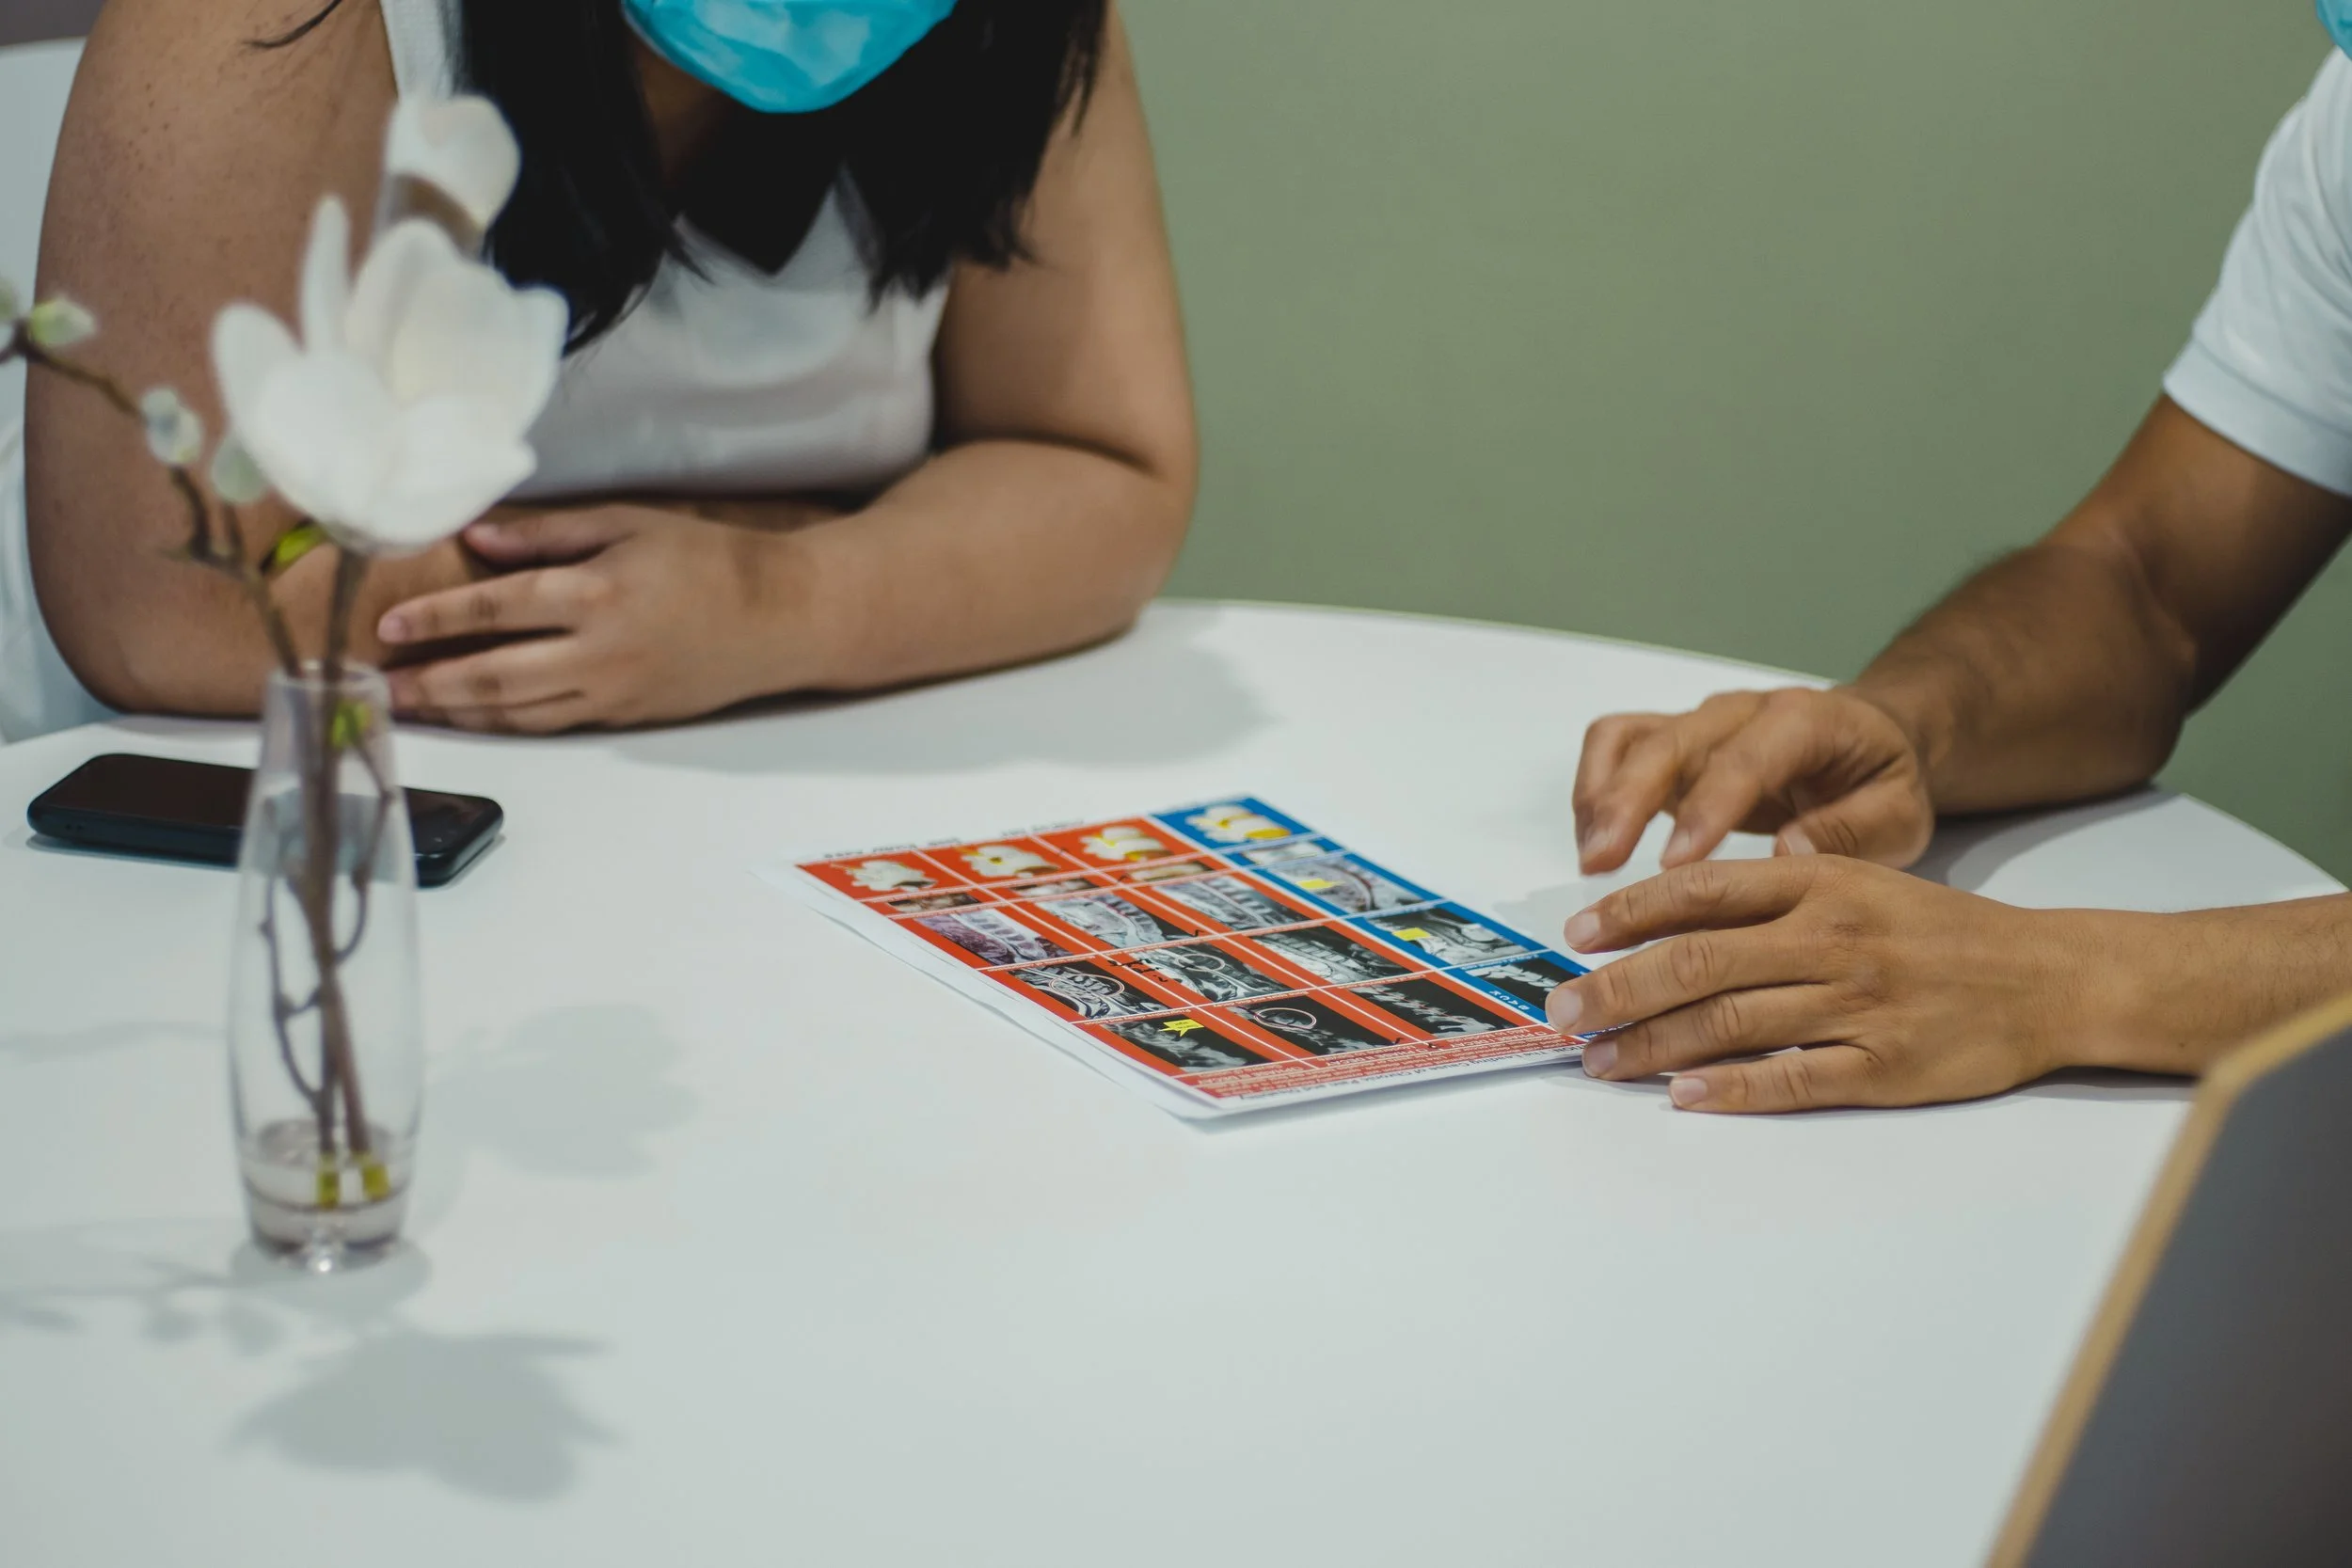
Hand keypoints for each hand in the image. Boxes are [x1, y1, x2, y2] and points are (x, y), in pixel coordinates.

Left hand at [376, 505, 830, 731]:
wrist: (781, 617)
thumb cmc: (708, 559)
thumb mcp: (630, 523)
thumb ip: (549, 533)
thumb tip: (475, 537)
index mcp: (597, 593)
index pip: (496, 608)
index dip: (437, 617)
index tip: (390, 624)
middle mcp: (600, 651)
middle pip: (495, 676)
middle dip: (431, 682)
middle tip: (379, 682)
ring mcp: (614, 692)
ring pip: (520, 713)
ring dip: (460, 713)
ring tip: (413, 706)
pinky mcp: (628, 717)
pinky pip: (554, 723)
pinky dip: (506, 723)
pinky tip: (475, 716)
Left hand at [1545, 857, 2076, 1112]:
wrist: (2044, 977)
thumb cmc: (1933, 932)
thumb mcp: (1852, 884)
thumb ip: (1766, 898)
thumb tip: (1662, 923)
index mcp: (1819, 882)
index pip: (1701, 890)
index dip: (1627, 913)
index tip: (1575, 937)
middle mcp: (1831, 937)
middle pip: (1698, 961)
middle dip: (1616, 989)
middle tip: (1564, 1012)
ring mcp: (1857, 1005)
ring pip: (1729, 1022)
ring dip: (1651, 1045)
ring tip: (1599, 1060)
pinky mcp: (1883, 1067)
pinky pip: (1789, 1077)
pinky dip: (1728, 1088)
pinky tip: (1680, 1094)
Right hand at [1573, 688, 1935, 873]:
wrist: (1870, 736)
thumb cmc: (1882, 779)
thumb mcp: (1899, 812)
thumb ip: (1851, 830)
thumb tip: (1786, 854)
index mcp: (1803, 721)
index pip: (1744, 760)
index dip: (1705, 809)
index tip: (1673, 866)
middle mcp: (1739, 712)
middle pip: (1669, 743)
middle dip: (1628, 801)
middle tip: (1601, 865)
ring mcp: (1698, 723)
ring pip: (1627, 738)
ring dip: (1599, 796)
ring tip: (1591, 859)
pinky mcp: (1669, 742)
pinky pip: (1614, 747)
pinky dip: (1593, 791)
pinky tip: (1594, 844)